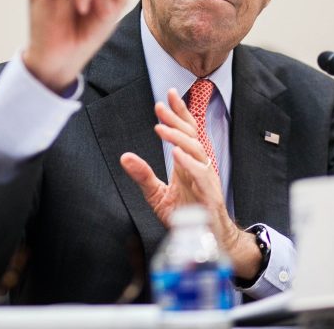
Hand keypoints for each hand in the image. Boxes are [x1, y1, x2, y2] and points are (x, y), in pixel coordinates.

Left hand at [120, 89, 262, 279]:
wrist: (206, 239)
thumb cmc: (187, 215)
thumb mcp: (157, 195)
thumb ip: (143, 175)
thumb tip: (124, 156)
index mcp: (188, 162)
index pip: (186, 131)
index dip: (179, 112)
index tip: (168, 94)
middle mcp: (199, 165)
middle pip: (191, 134)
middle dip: (176, 118)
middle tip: (159, 107)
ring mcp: (206, 177)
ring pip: (196, 149)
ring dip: (178, 137)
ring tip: (160, 128)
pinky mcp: (209, 193)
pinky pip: (201, 173)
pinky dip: (189, 163)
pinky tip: (176, 153)